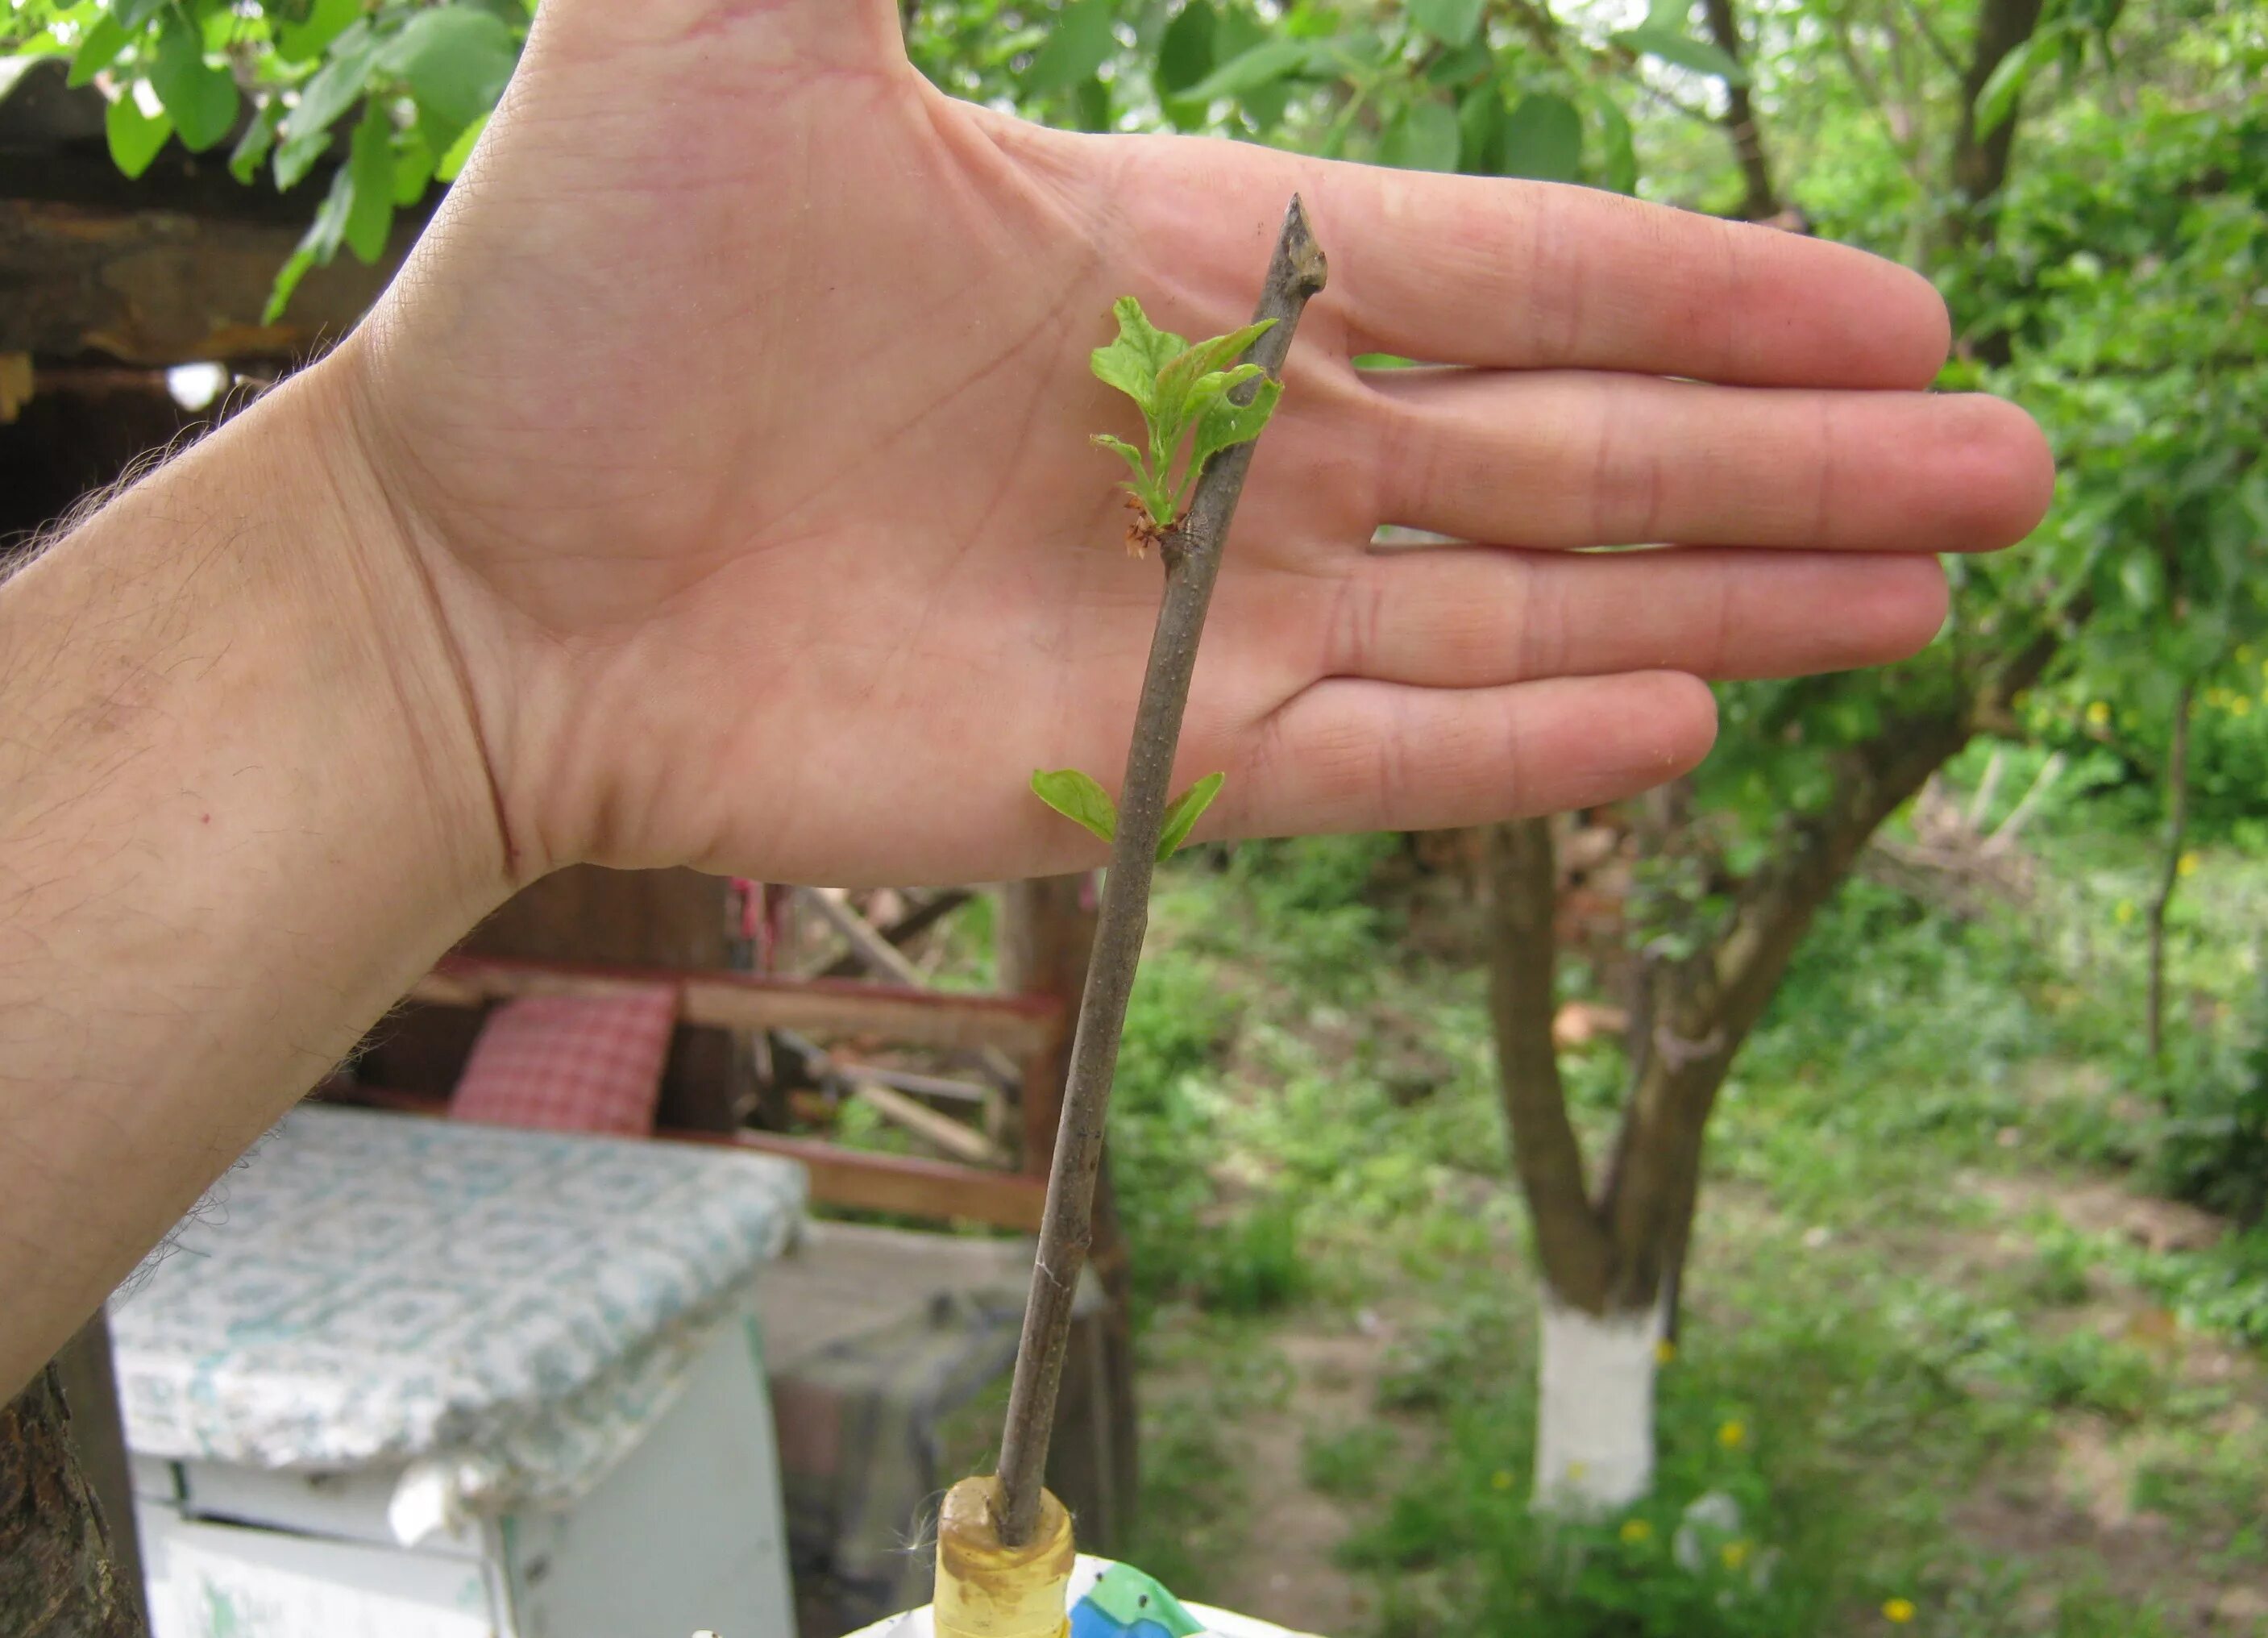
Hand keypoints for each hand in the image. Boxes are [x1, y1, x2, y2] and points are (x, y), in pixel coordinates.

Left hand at [339, 0, 2051, 887]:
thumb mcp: (731, 22)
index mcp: (1194, 265)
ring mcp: (1200, 615)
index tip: (1895, 317)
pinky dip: (1532, 758)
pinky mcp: (1142, 766)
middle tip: (2003, 473)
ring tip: (1913, 608)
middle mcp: (1233, 443)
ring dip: (1719, 609)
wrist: (475, 576)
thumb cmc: (580, 296)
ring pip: (1520, 616)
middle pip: (1576, 452)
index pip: (1521, 274)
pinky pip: (1384, 763)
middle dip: (1791, 468)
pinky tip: (1685, 733)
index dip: (1716, 296)